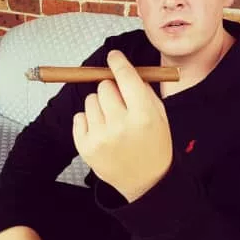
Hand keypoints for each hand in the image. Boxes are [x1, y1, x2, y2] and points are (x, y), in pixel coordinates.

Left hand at [73, 50, 172, 201]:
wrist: (147, 182)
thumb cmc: (155, 146)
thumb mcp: (159, 115)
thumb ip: (142, 90)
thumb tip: (122, 69)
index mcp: (143, 115)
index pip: (125, 77)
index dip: (118, 62)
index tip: (113, 56)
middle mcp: (120, 125)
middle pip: (104, 86)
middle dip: (111, 88)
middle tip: (120, 102)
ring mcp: (100, 137)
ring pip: (90, 100)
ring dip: (100, 105)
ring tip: (112, 121)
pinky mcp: (85, 147)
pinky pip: (79, 116)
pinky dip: (89, 119)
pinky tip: (102, 131)